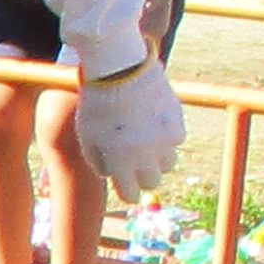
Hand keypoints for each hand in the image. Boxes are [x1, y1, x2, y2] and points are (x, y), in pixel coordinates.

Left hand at [69, 56, 184, 187]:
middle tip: (135, 163)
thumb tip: (111, 174)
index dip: (127, 191)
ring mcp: (164, 140)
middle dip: (143, 176)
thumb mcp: (86, 136)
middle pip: (153, 182)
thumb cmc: (96, 103)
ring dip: (157, 157)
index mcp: (121, 163)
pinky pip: (176, 140)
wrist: (119, 69)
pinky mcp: (177, 122)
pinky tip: (154, 123)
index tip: (125, 184)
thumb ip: (98, 161)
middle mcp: (146, 156)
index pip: (131, 195)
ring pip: (168, 163)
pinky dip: (167, 136)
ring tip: (145, 141)